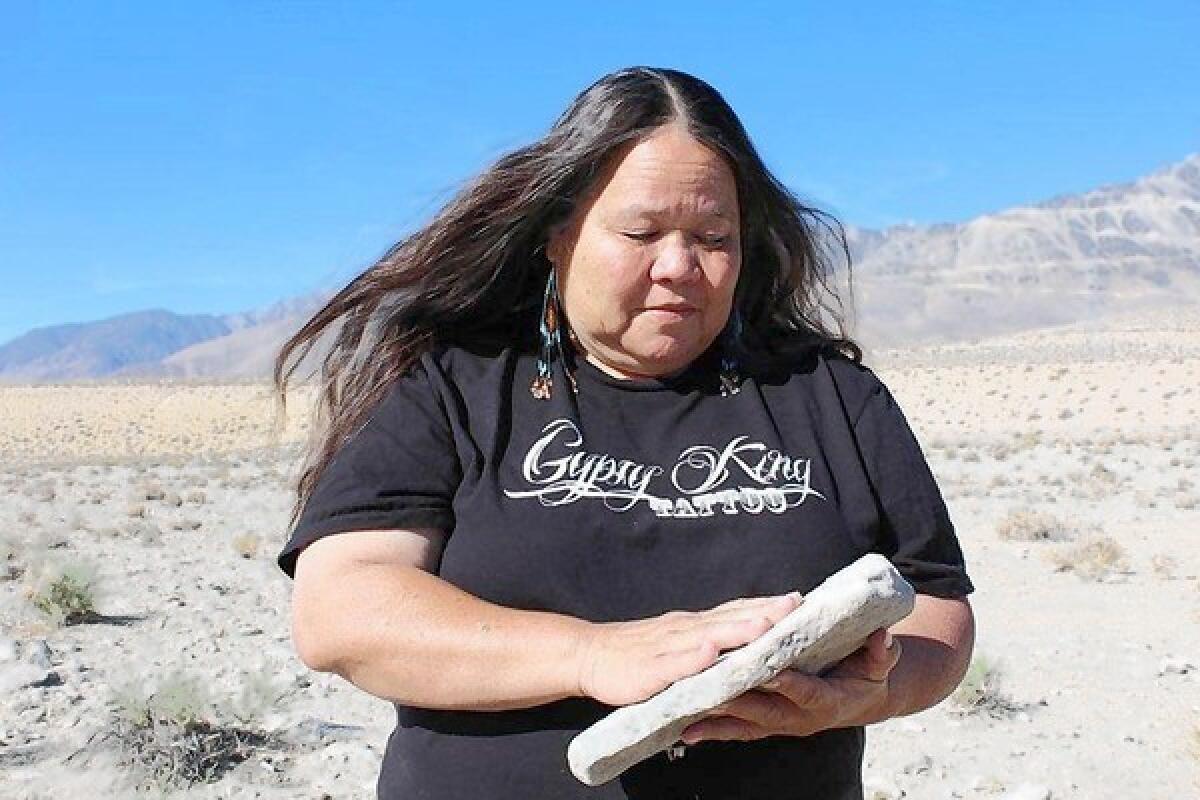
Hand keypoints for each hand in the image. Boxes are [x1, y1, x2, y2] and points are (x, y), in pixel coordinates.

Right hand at [574, 592, 802, 706]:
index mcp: (692, 625)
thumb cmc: (635, 652)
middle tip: (793, 606)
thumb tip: (741, 632)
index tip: (796, 599)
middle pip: (728, 618)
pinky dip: (693, 658)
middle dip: (762, 613)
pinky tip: (710, 654)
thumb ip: (705, 639)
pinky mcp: (650, 670)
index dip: (764, 605)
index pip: (734, 611)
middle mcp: (684, 630)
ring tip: (763, 627)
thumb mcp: (676, 642)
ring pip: (706, 637)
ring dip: (735, 630)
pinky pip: (674, 664)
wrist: (589, 655)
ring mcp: (667, 648)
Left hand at [680, 626, 901, 743]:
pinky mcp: (766, 725)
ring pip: (745, 723)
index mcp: (827, 701)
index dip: (788, 683)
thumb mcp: (881, 663)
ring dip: (716, 719)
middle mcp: (800, 718)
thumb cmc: (868, 674)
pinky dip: (713, 730)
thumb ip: (882, 653)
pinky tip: (686, 731)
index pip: (805, 691)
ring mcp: (780, 724)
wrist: (861, 699)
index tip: (768, 672)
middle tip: (710, 690)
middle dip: (738, 701)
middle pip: (765, 711)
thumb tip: (883, 638)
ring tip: (686, 713)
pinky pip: (737, 730)